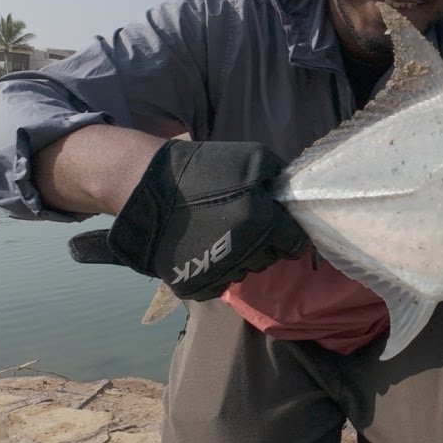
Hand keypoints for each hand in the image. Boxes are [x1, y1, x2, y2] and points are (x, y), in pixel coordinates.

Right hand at [67, 139, 306, 300]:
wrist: (147, 186)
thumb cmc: (202, 168)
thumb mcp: (252, 158)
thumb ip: (278, 179)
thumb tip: (290, 197)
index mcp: (261, 224)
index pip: (294, 244)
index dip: (289, 232)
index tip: (278, 224)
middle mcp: (243, 254)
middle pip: (270, 258)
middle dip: (265, 243)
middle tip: (246, 223)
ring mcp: (217, 273)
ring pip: (245, 271)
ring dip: (241, 256)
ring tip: (222, 233)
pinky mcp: (194, 285)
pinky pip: (219, 283)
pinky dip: (217, 269)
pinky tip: (205, 247)